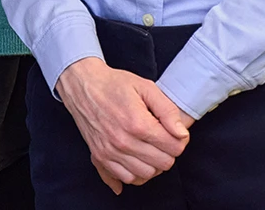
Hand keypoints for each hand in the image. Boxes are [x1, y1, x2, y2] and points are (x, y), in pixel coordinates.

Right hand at [55, 57, 192, 192]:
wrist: (83, 85)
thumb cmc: (114, 84)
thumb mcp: (146, 87)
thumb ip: (168, 110)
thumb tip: (182, 133)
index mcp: (138, 124)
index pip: (174, 148)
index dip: (179, 140)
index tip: (173, 132)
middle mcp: (123, 142)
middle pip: (163, 164)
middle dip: (168, 152)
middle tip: (162, 138)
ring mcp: (110, 152)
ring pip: (146, 174)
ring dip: (153, 164)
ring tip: (149, 148)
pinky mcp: (100, 157)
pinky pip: (126, 178)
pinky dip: (135, 173)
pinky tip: (136, 159)